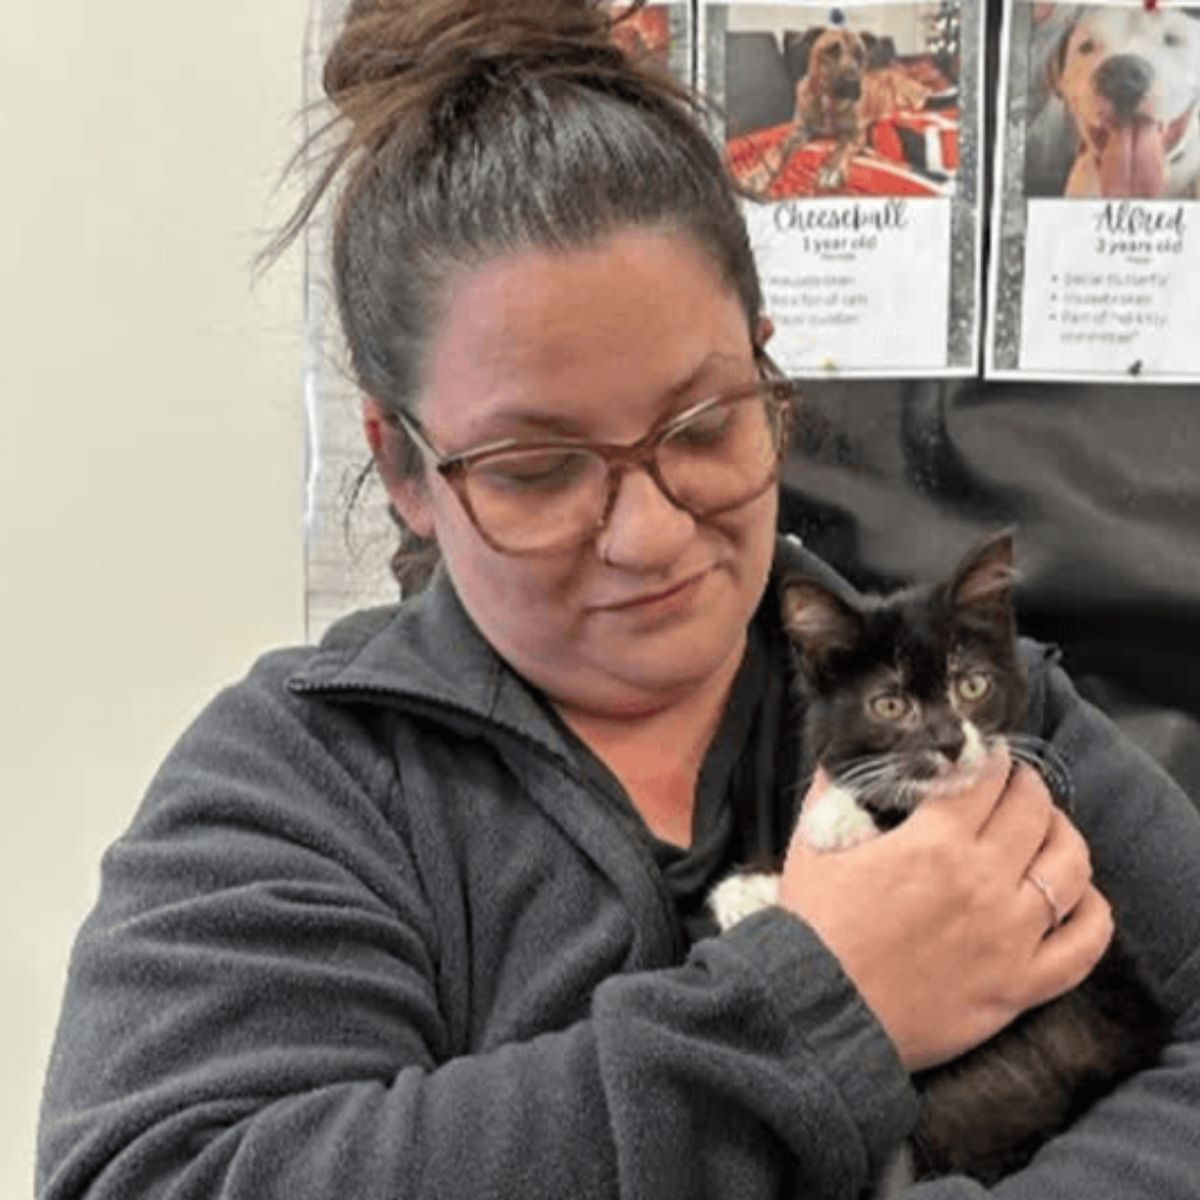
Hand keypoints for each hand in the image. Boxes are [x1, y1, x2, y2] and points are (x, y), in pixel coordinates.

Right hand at [776, 747, 1113, 1070]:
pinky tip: (1079, 897)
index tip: (986, 754)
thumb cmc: (814, 928)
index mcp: (934, 843)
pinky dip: (1092, 914)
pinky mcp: (1021, 985)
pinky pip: (1084, 946)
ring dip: (1065, 836)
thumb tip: (840, 759)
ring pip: (1071, 867)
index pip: (985, 778)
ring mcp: (1010, 936)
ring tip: (1050, 830)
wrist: (821, 1011)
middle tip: (1015, 784)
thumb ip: (832, 792)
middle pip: (1034, 811)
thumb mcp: (813, 844)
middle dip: (1027, 785)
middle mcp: (983, 881)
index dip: (989, 756)